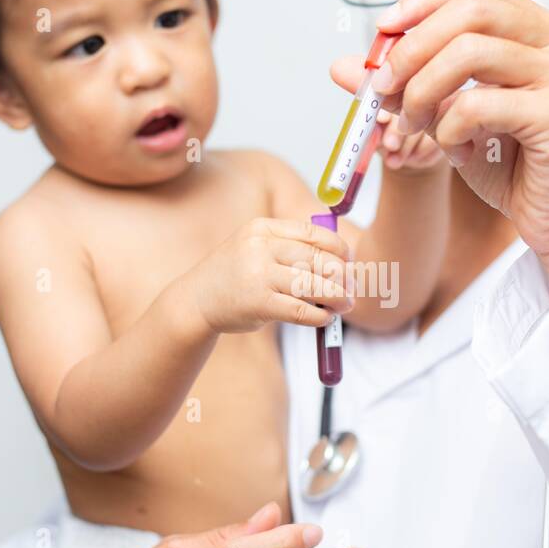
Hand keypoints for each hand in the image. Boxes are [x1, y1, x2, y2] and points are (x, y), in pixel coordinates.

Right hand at [193, 217, 353, 332]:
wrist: (196, 301)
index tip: (349, 260)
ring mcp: (258, 275)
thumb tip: (339, 258)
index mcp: (262, 228)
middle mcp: (260, 247)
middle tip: (352, 288)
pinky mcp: (259, 304)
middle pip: (316, 259)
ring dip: (336, 297)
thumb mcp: (254, 247)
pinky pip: (300, 310)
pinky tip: (326, 318)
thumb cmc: (235, 275)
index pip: (311, 233)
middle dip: (341, 275)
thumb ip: (288, 247)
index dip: (337, 247)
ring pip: (312, 284)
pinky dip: (319, 315)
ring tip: (346, 304)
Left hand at [337, 0, 548, 290]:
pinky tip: (456, 151)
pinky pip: (479, 104)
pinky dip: (450, 128)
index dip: (422, 1)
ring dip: (423, 89)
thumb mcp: (449, 118)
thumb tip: (344, 67)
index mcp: (539, 29)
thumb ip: (407, 87)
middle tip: (383, 89)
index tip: (383, 32)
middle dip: (412, 47)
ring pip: (470, 51)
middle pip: (469, 10)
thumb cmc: (515, 168)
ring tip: (415, 124)